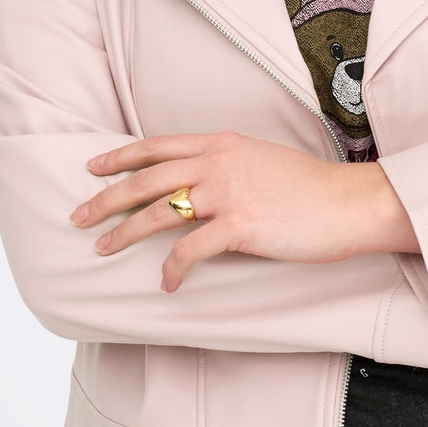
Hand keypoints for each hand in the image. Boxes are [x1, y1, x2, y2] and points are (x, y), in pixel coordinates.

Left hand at [69, 131, 411, 291]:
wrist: (350, 203)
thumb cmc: (310, 187)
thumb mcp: (261, 160)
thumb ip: (226, 164)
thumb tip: (197, 182)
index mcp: (222, 143)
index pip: (158, 146)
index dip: (121, 157)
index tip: (93, 168)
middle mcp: (218, 162)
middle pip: (147, 179)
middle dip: (106, 198)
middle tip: (78, 215)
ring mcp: (228, 193)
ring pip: (158, 213)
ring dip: (124, 233)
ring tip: (102, 249)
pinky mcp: (241, 227)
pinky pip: (191, 251)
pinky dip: (173, 269)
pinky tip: (167, 283)